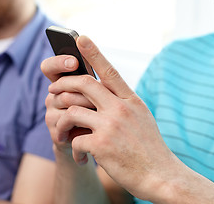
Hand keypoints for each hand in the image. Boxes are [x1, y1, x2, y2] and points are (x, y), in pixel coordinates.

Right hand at [41, 50, 94, 155]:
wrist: (99, 146)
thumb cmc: (103, 115)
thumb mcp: (104, 95)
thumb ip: (99, 82)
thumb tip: (103, 71)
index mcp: (65, 82)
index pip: (50, 67)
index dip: (59, 62)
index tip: (74, 61)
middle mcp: (54, 95)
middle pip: (63, 84)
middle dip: (85, 90)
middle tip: (100, 98)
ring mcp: (52, 113)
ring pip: (67, 102)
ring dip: (88, 107)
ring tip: (102, 114)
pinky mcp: (56, 132)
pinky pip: (67, 122)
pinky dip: (85, 124)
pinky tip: (95, 129)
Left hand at [45, 36, 178, 200]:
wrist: (161, 175)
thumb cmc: (150, 149)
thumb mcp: (142, 119)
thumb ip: (125, 105)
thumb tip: (104, 95)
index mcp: (132, 101)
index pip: (110, 72)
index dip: (94, 53)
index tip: (80, 38)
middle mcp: (121, 108)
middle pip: (84, 84)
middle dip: (63, 84)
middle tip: (53, 90)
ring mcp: (111, 125)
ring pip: (71, 111)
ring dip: (60, 122)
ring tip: (62, 133)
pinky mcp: (101, 145)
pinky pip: (74, 140)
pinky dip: (73, 150)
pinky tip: (82, 159)